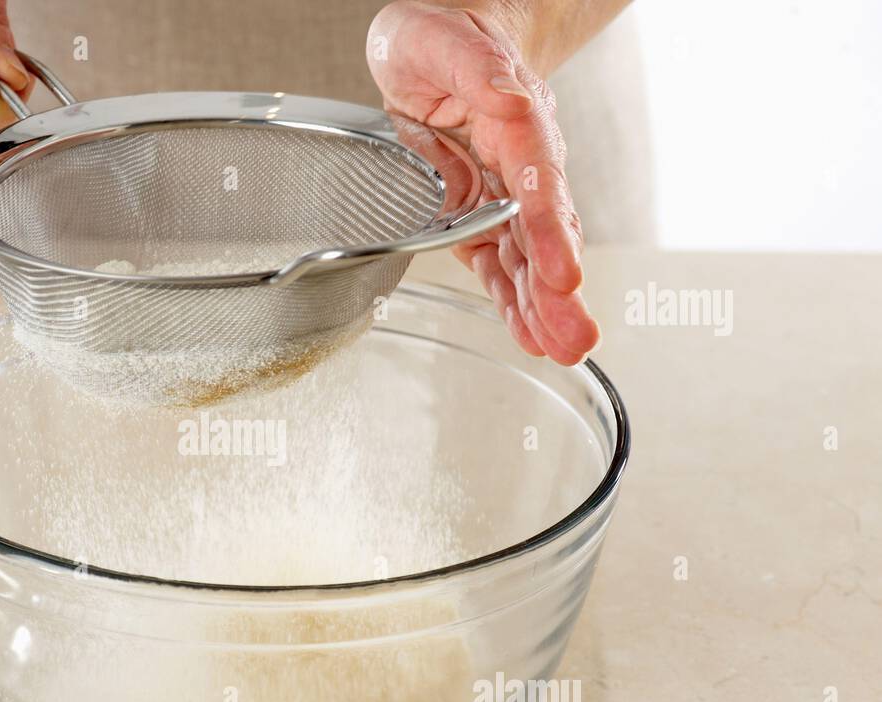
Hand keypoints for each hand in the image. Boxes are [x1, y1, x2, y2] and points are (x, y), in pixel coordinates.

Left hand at [368, 0, 598, 362]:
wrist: (439, 43)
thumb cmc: (440, 39)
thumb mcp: (442, 40)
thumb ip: (476, 68)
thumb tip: (507, 97)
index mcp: (513, 120)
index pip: (537, 180)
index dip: (549, 228)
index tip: (563, 270)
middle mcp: (517, 164)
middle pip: (544, 232)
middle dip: (557, 289)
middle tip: (576, 335)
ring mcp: (500, 195)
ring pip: (527, 258)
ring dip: (542, 308)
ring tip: (562, 349)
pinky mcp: (477, 216)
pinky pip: (499, 264)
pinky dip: (512, 302)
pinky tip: (531, 336)